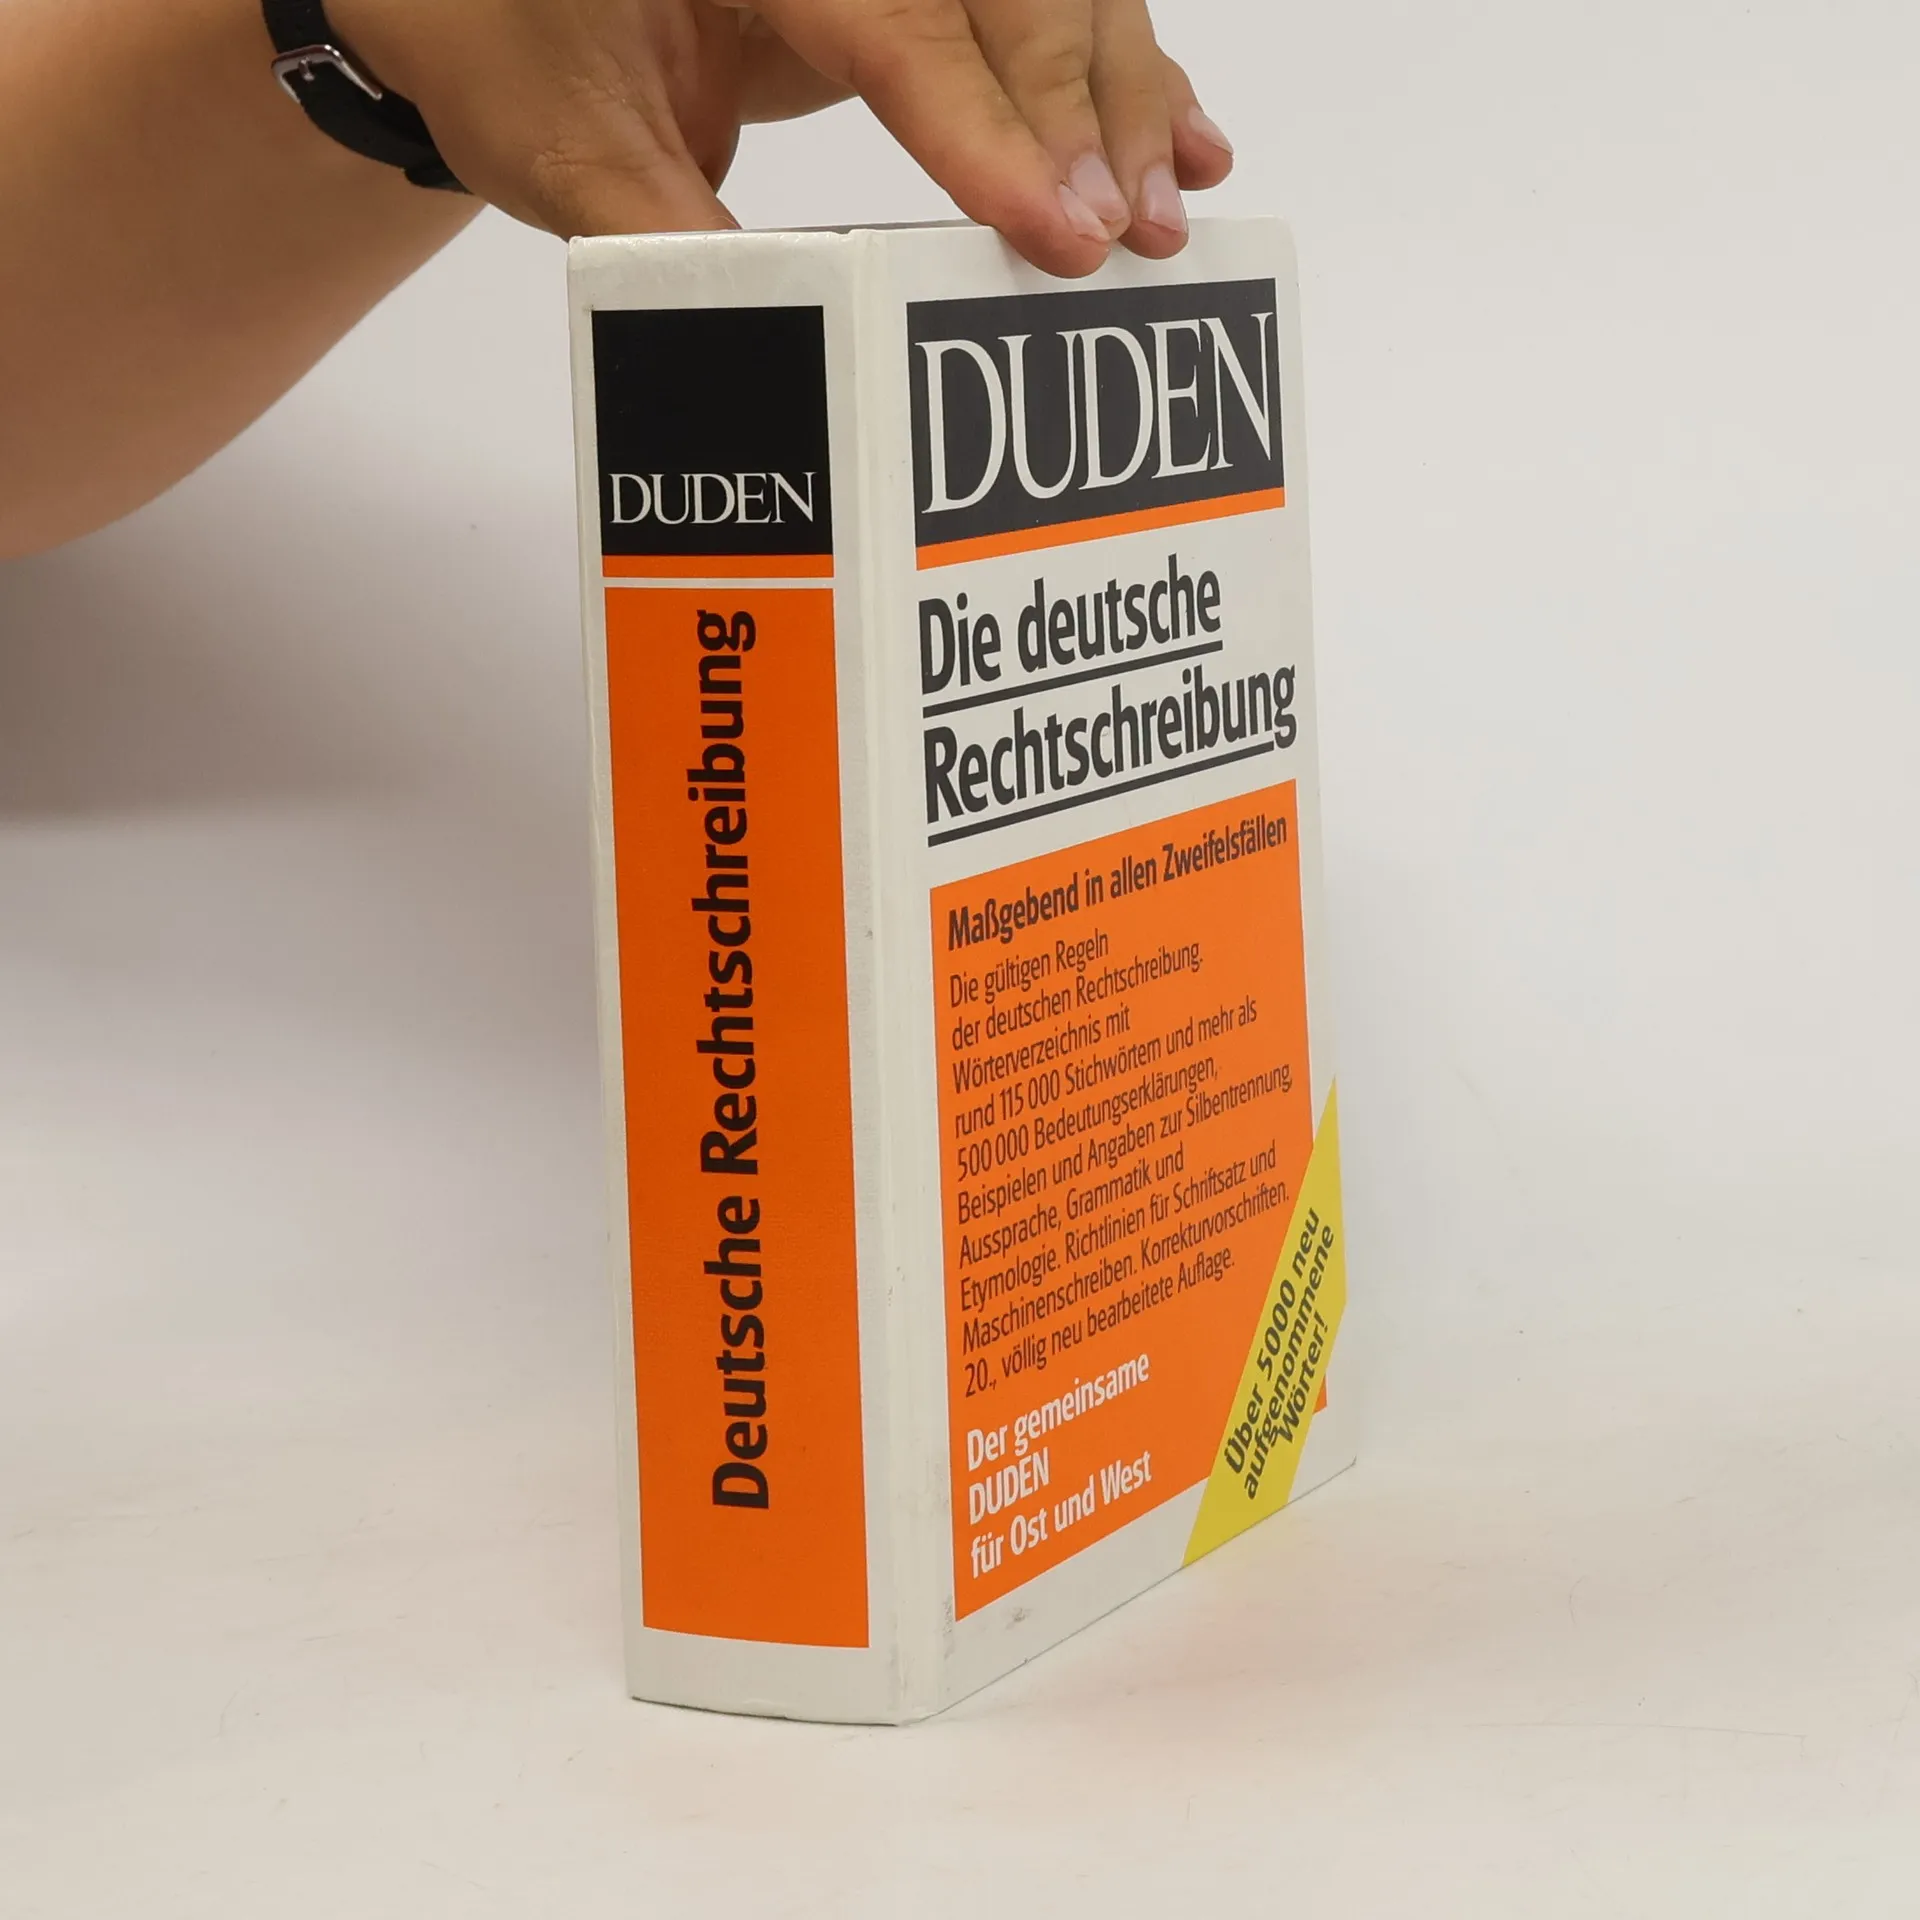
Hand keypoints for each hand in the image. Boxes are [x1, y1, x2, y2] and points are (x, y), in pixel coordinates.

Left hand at [325, 0, 1234, 274]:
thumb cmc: (491, 41)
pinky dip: (1106, 63)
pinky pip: (1019, 3)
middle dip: (1084, 98)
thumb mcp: (566, 154)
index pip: (896, 20)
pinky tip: (1179, 132)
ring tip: (1173, 197)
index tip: (1056, 228)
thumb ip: (684, 246)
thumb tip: (811, 354)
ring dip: (1120, 83)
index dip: (985, 127)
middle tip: (1131, 228)